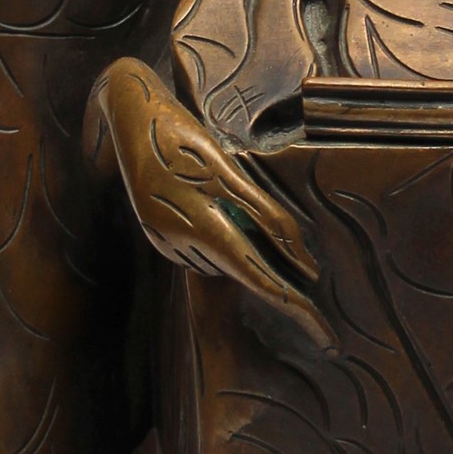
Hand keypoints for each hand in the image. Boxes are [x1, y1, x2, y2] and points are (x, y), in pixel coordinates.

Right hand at [85, 56, 326, 335]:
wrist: (128, 116)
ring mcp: (164, 241)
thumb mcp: (231, 173)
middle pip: (241, 271)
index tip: (324, 337)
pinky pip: (200, 249)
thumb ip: (269, 219)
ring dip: (241, 247)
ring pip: (222, 261)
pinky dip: (219, 237)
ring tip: (239, 210)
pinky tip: (214, 207)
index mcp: (202, 229)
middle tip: (303, 280)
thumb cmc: (184, 137)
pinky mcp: (157, 233)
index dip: (295, 309)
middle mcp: (179, 244)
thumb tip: (305, 265)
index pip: (260, 281)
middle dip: (270, 270)